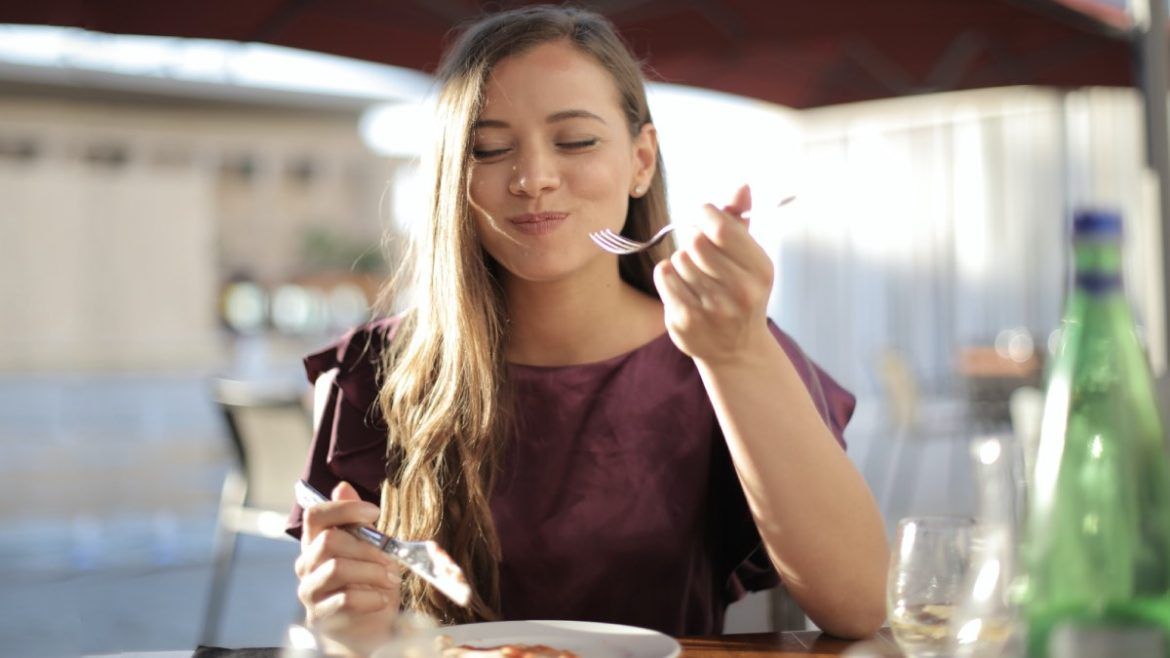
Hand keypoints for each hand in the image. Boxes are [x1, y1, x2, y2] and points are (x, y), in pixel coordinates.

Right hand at [295, 481, 401, 655]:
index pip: (315, 515)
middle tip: (391, 558)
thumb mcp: (370, 549)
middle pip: (329, 540)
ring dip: (371, 572)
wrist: (368, 627)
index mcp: (316, 542)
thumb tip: (343, 486)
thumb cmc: (368, 584)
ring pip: (337, 568)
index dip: (344, 509)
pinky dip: (370, 597)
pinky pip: (344, 599)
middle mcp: (307, 564)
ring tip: (391, 579)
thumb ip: (356, 522)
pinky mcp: (318, 616)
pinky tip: (382, 599)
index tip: (374, 512)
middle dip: (368, 547)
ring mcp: (310, 590)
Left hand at [653, 184, 774, 364]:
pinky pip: (664, 276)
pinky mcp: (685, 321)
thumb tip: (742, 186)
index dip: (705, 215)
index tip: (704, 218)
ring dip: (682, 260)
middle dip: (693, 239)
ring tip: (696, 275)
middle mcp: (740, 292)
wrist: (737, 350)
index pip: (721, 228)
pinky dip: (668, 275)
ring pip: (679, 258)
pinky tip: (682, 286)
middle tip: (699, 250)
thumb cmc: (741, 293)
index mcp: (760, 270)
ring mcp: (712, 309)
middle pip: (696, 242)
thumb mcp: (750, 259)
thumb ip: (741, 221)